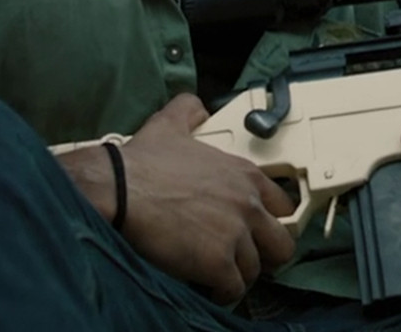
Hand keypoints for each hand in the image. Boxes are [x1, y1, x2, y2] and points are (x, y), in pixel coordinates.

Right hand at [56, 94, 294, 304]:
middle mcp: (247, 204)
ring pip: (256, 269)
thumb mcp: (170, 124)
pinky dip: (223, 293)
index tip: (260, 230)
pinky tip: (210, 289)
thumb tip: (196, 108)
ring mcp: (235, 235)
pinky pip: (234, 289)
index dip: (270, 220)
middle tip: (248, 257)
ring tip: (221, 274)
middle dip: (266, 253)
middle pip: (282, 242)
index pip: (282, 204)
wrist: (118, 190)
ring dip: (239, 274)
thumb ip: (189, 112)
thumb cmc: (140, 163)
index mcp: (243, 174)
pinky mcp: (217, 263)